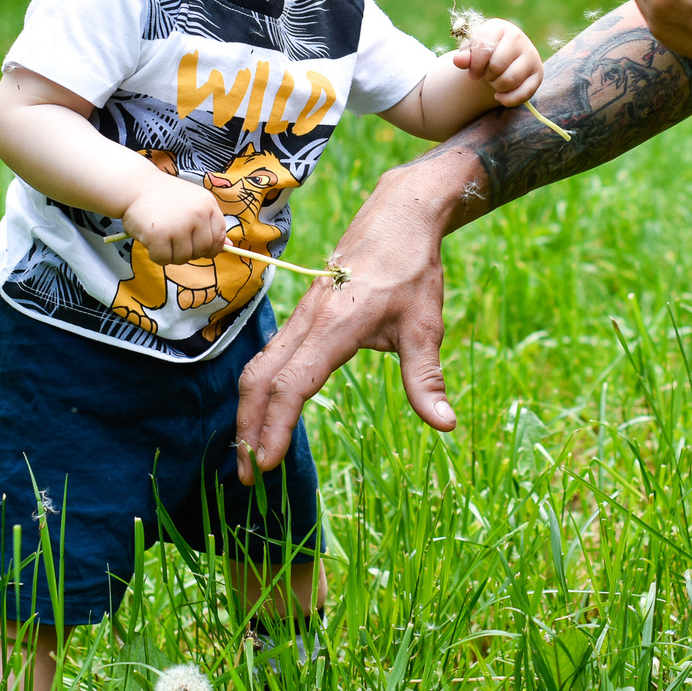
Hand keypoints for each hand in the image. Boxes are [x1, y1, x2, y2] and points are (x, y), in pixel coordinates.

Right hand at [121, 177, 225, 264]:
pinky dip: (157, 256)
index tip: (200, 248)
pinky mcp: (158, 235)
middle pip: (202, 251)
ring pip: (183, 258)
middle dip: (189, 252)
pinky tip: (152, 242)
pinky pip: (163, 259)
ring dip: (172, 254)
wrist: (136, 185)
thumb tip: (229, 247)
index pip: (219, 237)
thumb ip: (210, 223)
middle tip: (175, 242)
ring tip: (163, 239)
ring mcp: (178, 225)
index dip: (212, 248)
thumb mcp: (194, 203)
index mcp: (208, 204)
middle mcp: (196, 214)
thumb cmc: (166, 197)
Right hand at [236, 165, 457, 480]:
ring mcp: (300, 315)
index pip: (292, 385)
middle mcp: (307, 320)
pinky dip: (258, 390)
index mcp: (335, 326)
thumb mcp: (425, 325)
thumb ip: (426, 377)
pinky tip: (264, 413)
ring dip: (248, 411)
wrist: (398, 214)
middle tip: (246, 477)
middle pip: (260, 380)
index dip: (274, 427)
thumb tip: (445, 426)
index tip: (264, 464)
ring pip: (258, 367)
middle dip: (248, 428)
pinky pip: (268, 355)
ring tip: (249, 453)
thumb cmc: (412, 269)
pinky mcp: (302, 314)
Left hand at [453, 17, 543, 105]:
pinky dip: (507, 100)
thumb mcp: (472, 51)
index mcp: (500, 27)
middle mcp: (519, 38)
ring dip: (496, 87)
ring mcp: (531, 56)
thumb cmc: (485, 53)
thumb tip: (458, 61)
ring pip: (509, 80)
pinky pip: (522, 94)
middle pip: (497, 66)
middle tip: (486, 75)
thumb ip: (464, 56)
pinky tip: (499, 96)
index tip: (473, 71)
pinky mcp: (538, 74)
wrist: (503, 57)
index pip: (484, 46)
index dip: (474, 64)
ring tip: (494, 81)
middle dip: (487, 76)